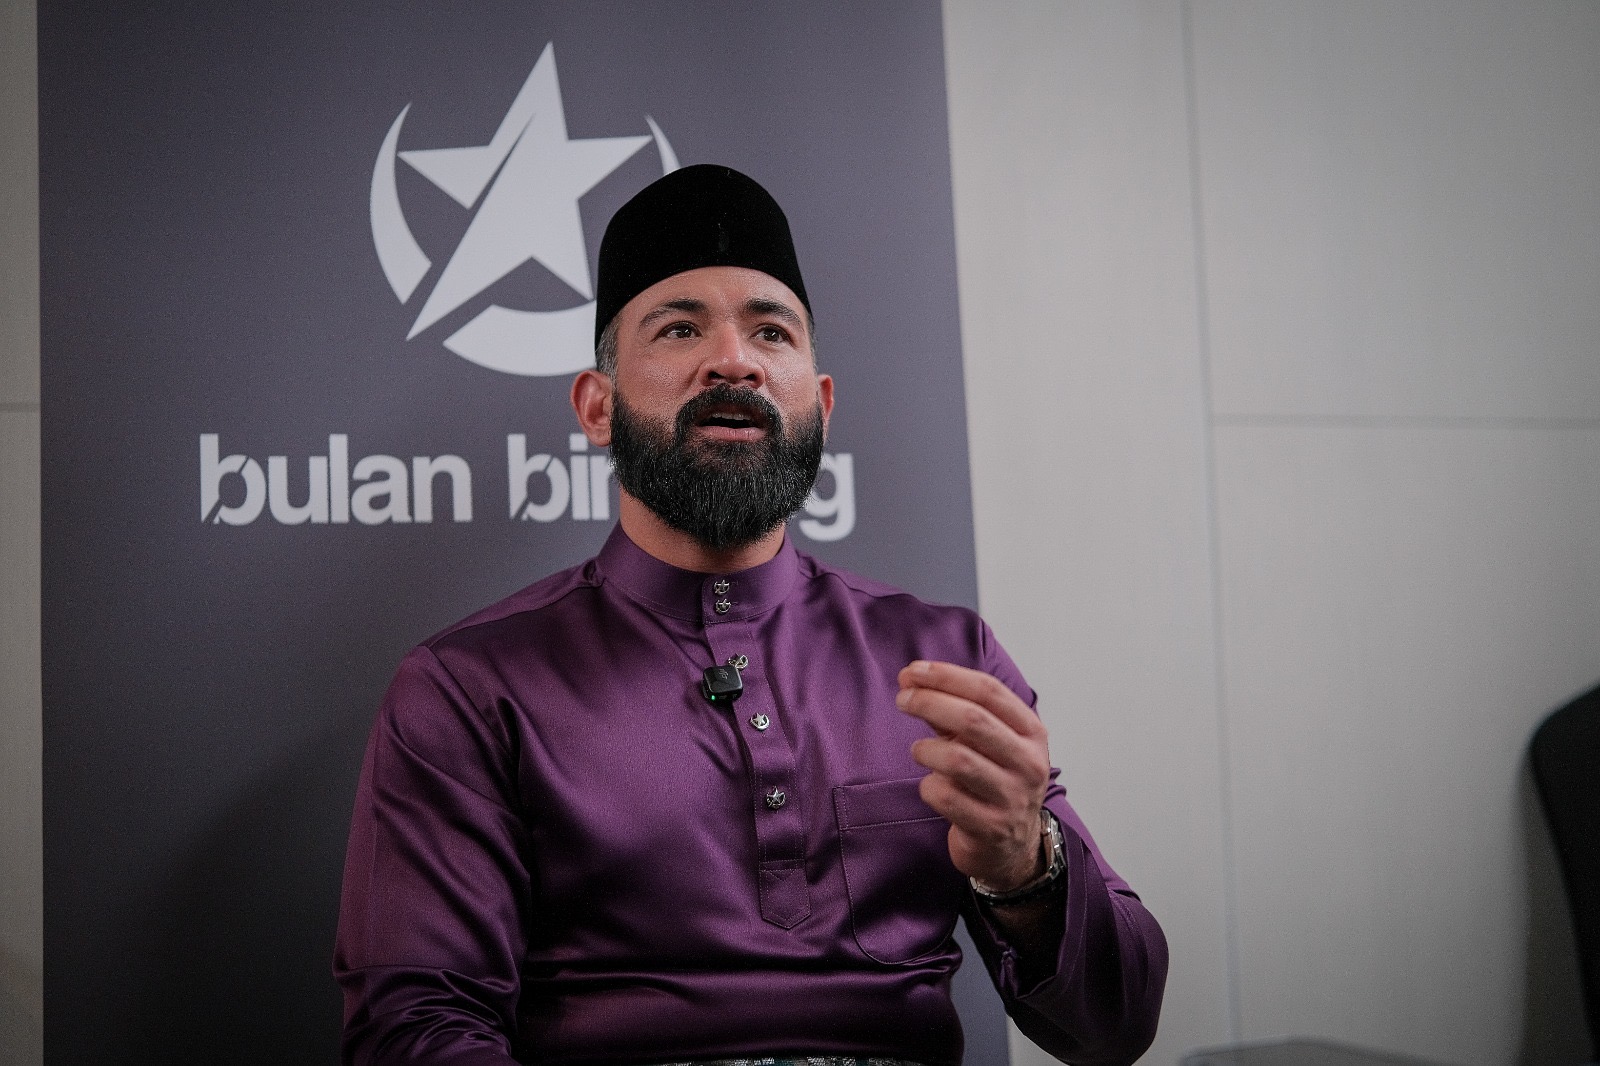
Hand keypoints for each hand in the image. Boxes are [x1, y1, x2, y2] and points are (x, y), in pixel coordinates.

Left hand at [895, 660, 1051, 891]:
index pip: (989, 691)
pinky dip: (929, 786)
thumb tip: (911, 678)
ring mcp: (1013, 798)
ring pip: (958, 759)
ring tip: (918, 751)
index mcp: (1031, 732)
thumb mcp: (984, 742)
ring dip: (926, 749)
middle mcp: (1029, 763)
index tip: (913, 671)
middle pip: (973, 720)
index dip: (947, 676)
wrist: (1011, 846)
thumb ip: (951, 711)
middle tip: (903, 700)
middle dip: (929, 702)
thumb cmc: (992, 781)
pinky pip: (947, 797)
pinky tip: (931, 785)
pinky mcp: (991, 828)